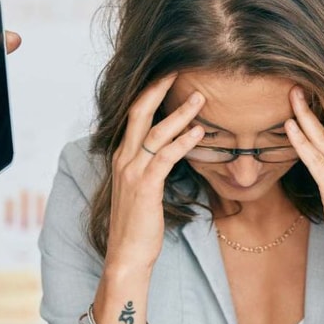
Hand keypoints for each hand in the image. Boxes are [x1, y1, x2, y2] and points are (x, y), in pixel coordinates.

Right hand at [104, 73, 205, 272]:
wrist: (127, 254)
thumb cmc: (139, 224)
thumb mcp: (143, 188)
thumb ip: (152, 166)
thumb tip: (172, 150)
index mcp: (122, 156)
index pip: (134, 115)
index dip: (151, 93)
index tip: (169, 75)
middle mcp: (123, 158)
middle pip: (138, 112)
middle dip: (159, 88)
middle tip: (180, 69)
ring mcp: (132, 172)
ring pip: (155, 132)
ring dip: (180, 113)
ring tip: (201, 97)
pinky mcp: (145, 187)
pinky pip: (165, 157)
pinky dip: (183, 142)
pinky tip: (200, 133)